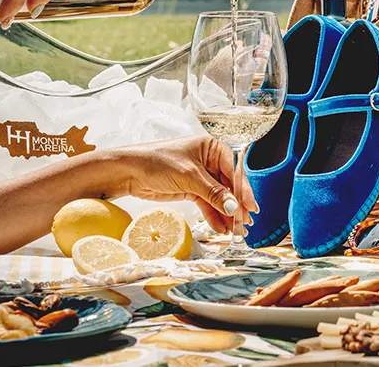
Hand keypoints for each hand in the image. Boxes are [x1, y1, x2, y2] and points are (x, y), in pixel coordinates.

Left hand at [115, 136, 258, 233]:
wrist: (127, 172)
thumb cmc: (156, 162)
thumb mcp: (189, 177)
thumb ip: (214, 193)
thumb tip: (234, 208)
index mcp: (212, 148)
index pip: (235, 170)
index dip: (244, 190)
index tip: (251, 207)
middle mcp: (209, 160)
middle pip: (229, 185)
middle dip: (236, 205)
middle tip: (245, 223)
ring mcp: (201, 176)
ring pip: (219, 197)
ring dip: (226, 214)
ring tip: (234, 231)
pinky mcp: (191, 189)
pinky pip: (207, 203)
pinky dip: (213, 216)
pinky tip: (220, 227)